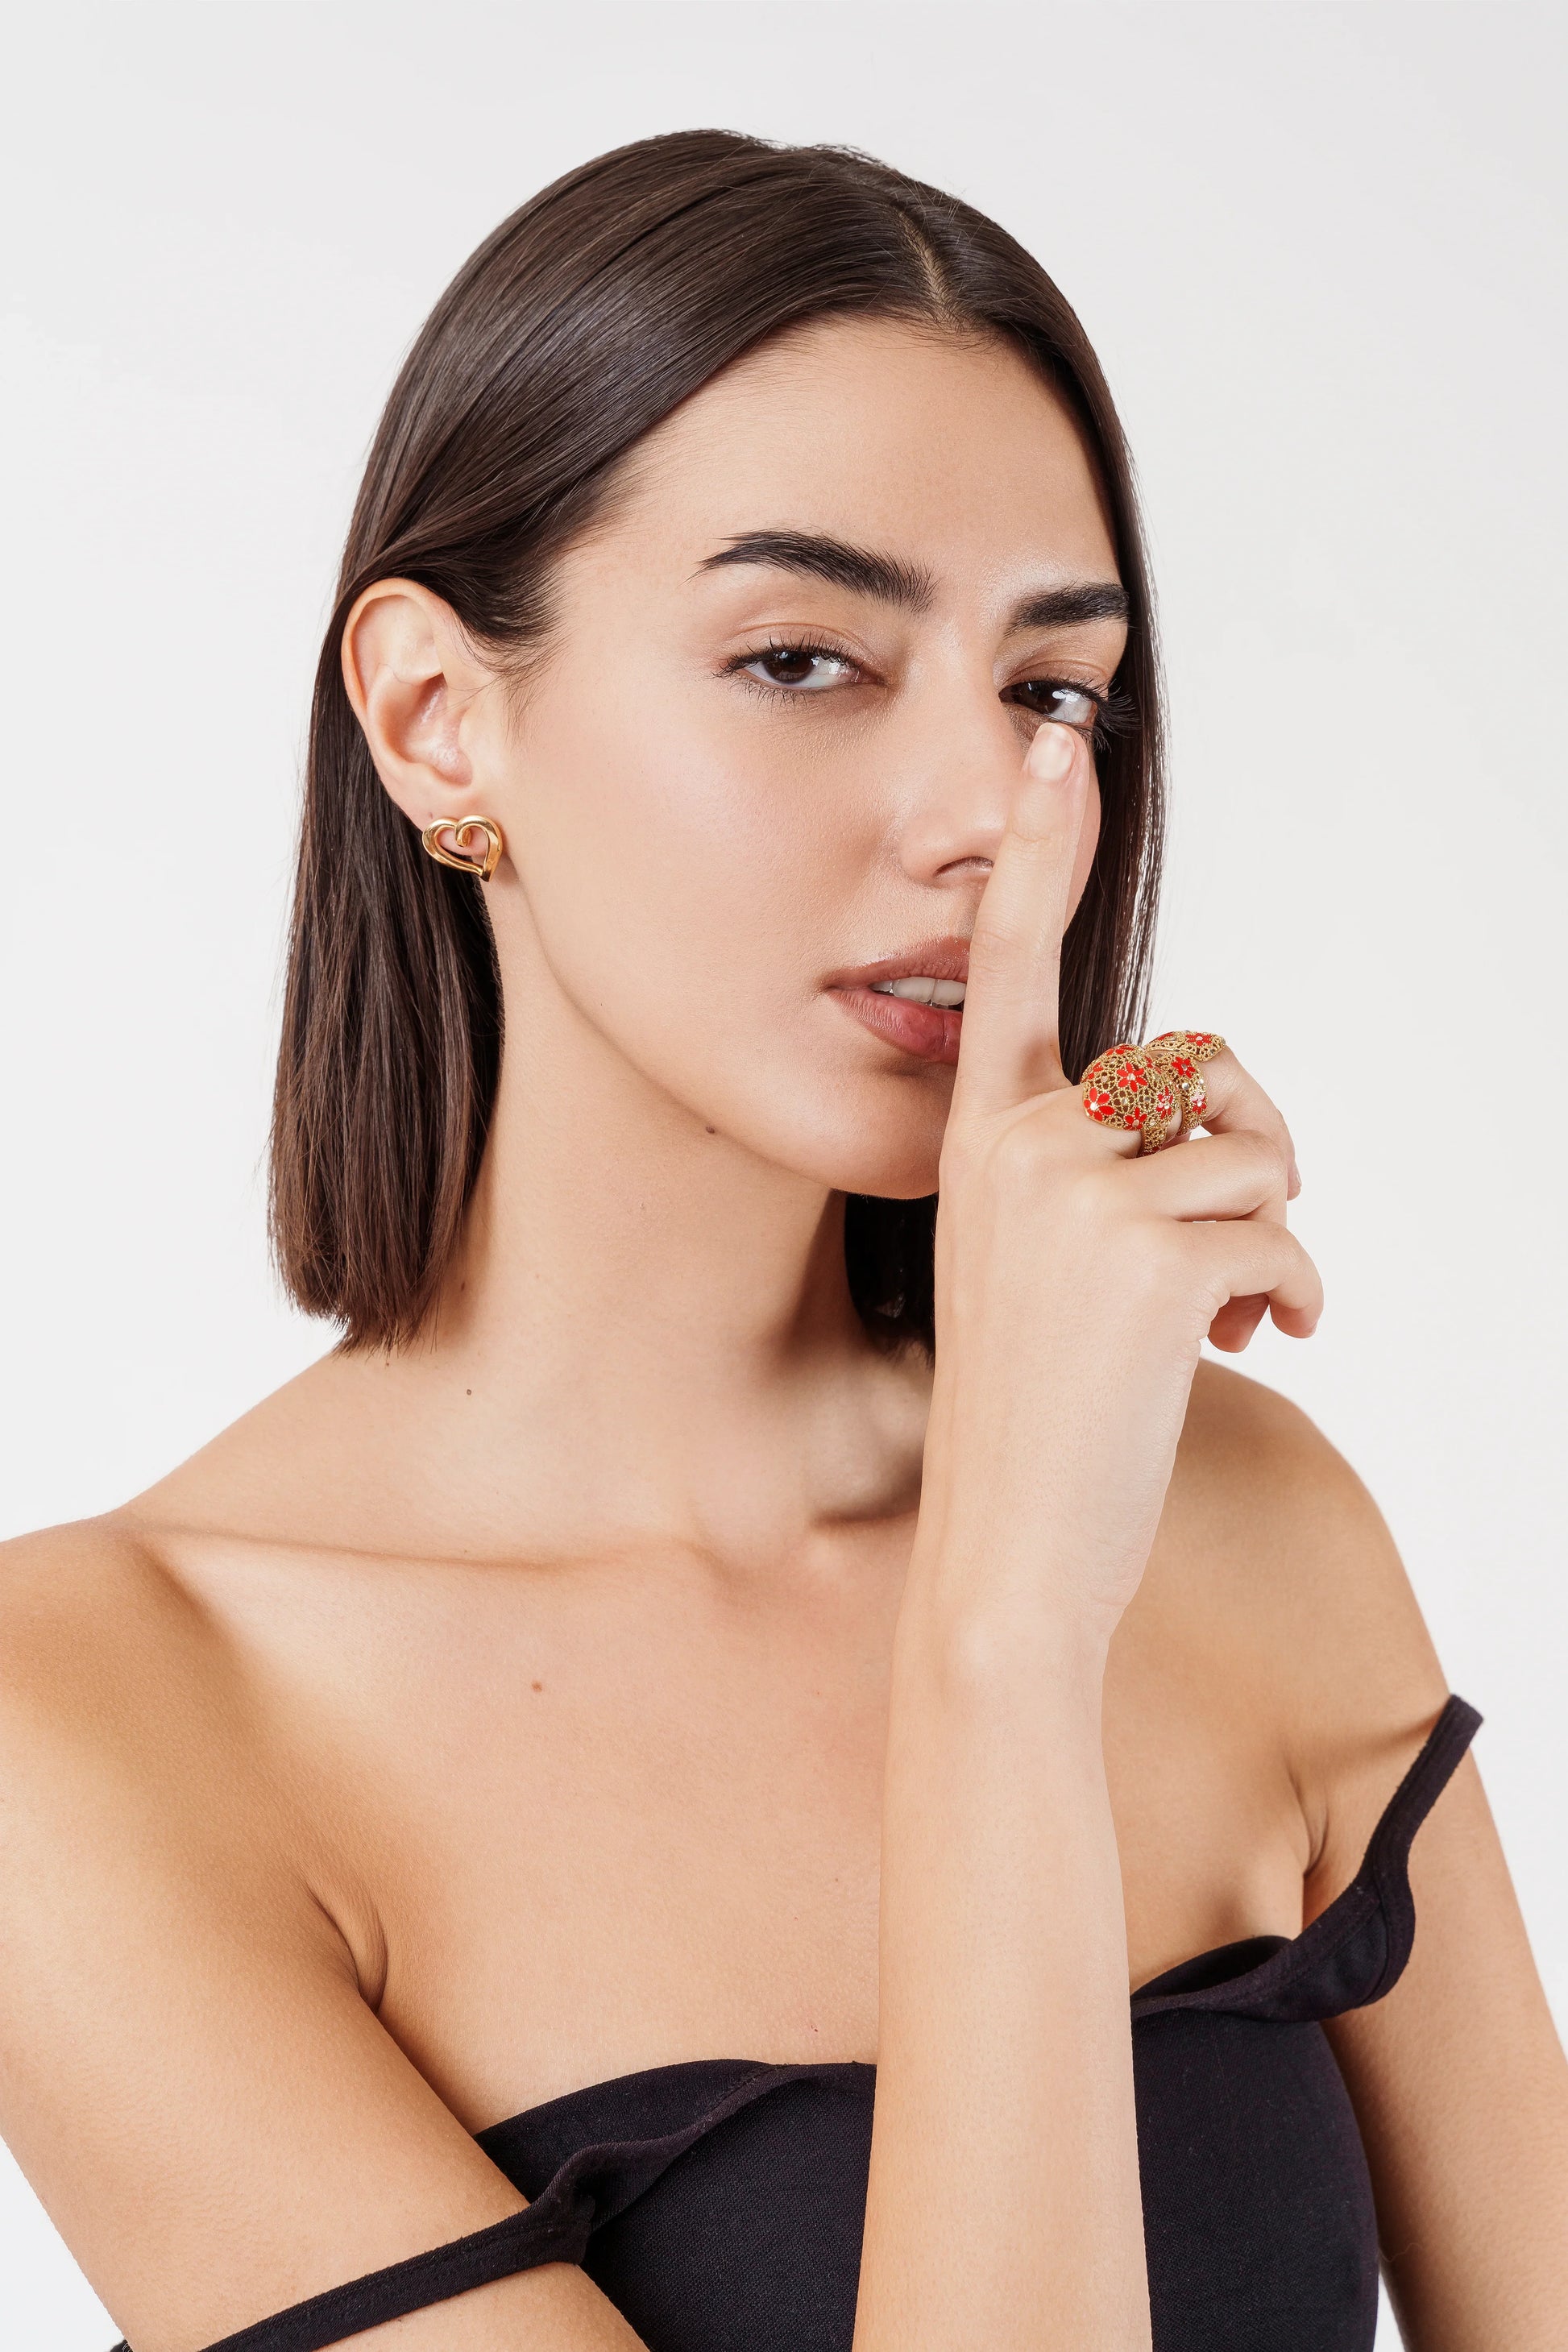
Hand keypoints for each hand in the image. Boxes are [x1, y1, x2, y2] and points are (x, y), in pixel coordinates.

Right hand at [915, 720, 1322, 1638]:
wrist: (1003, 1556)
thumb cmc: (1029, 1418)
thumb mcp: (1032, 1266)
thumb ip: (1091, 1171)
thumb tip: (1209, 1115)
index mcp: (978, 1138)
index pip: (1010, 966)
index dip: (1038, 853)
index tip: (1057, 750)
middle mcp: (1017, 1144)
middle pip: (1199, 1076)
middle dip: (1248, 1148)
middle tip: (1241, 1239)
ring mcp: (1079, 1196)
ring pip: (1251, 1160)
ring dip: (1271, 1240)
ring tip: (1232, 1319)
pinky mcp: (1151, 1255)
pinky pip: (1282, 1233)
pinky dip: (1295, 1296)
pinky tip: (1257, 1350)